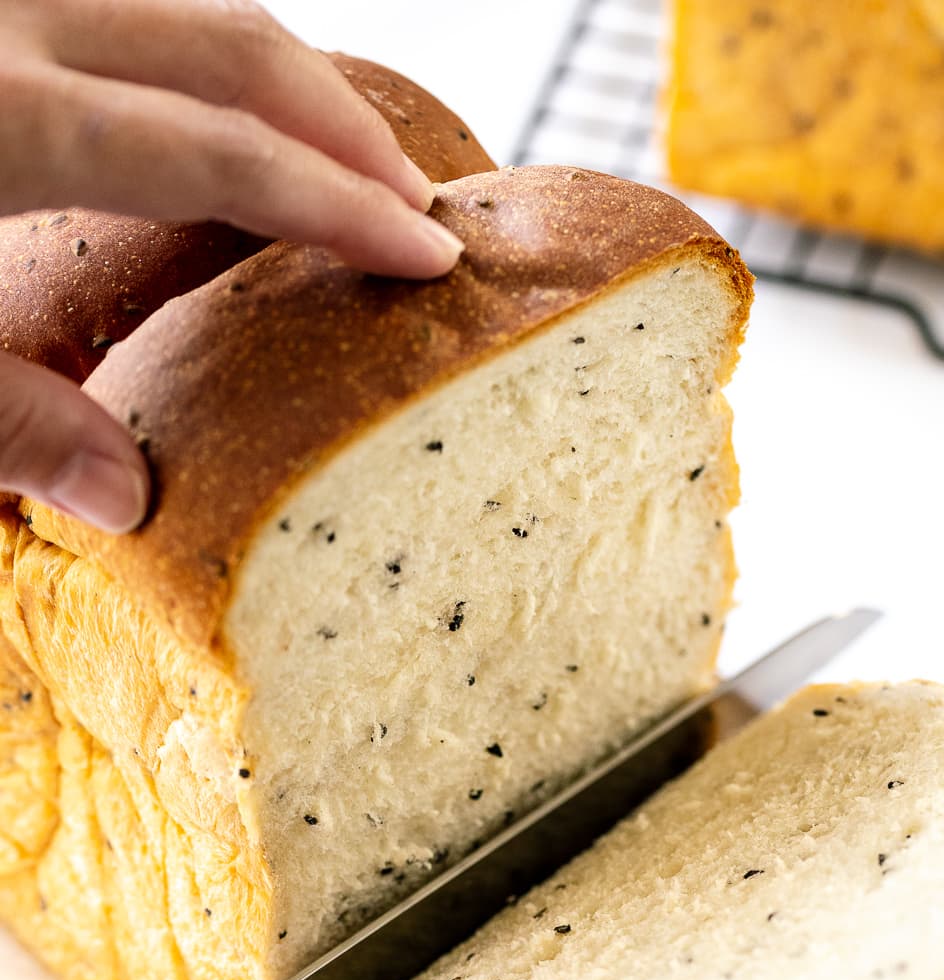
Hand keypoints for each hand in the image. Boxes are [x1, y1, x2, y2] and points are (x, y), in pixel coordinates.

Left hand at [0, 0, 464, 533]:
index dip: (340, 206)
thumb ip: (8, 421)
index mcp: (7, 118)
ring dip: (274, 81)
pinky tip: (211, 128)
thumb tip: (127, 496)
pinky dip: (191, 68)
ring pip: (180, 11)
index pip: (221, 154)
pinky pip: (121, 17)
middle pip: (228, 49)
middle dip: (340, 125)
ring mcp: (1, 4)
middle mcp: (13, 26)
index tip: (430, 256)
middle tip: (414, 206)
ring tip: (336, 161)